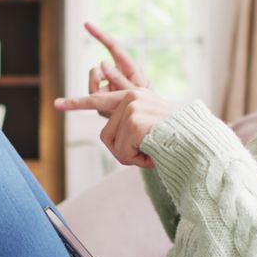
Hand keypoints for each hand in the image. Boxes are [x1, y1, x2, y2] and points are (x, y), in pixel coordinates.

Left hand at [54, 88, 180, 168]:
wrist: (200, 141)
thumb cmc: (180, 140)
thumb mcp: (154, 131)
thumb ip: (132, 131)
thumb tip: (116, 144)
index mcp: (135, 96)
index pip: (99, 99)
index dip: (76, 103)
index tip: (56, 104)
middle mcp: (131, 97)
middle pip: (106, 135)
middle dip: (122, 152)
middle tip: (146, 155)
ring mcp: (131, 106)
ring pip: (113, 145)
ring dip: (131, 157)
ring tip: (153, 152)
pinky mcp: (133, 119)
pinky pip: (122, 152)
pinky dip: (137, 160)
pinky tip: (154, 153)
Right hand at [84, 21, 150, 117]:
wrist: (147, 123)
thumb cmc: (147, 104)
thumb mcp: (136, 91)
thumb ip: (119, 79)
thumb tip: (102, 63)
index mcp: (128, 67)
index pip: (112, 46)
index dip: (99, 34)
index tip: (86, 23)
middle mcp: (116, 74)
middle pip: (95, 69)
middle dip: (96, 79)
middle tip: (103, 92)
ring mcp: (109, 86)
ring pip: (91, 84)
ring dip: (97, 94)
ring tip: (113, 105)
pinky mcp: (103, 98)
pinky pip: (92, 97)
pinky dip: (98, 103)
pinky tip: (110, 112)